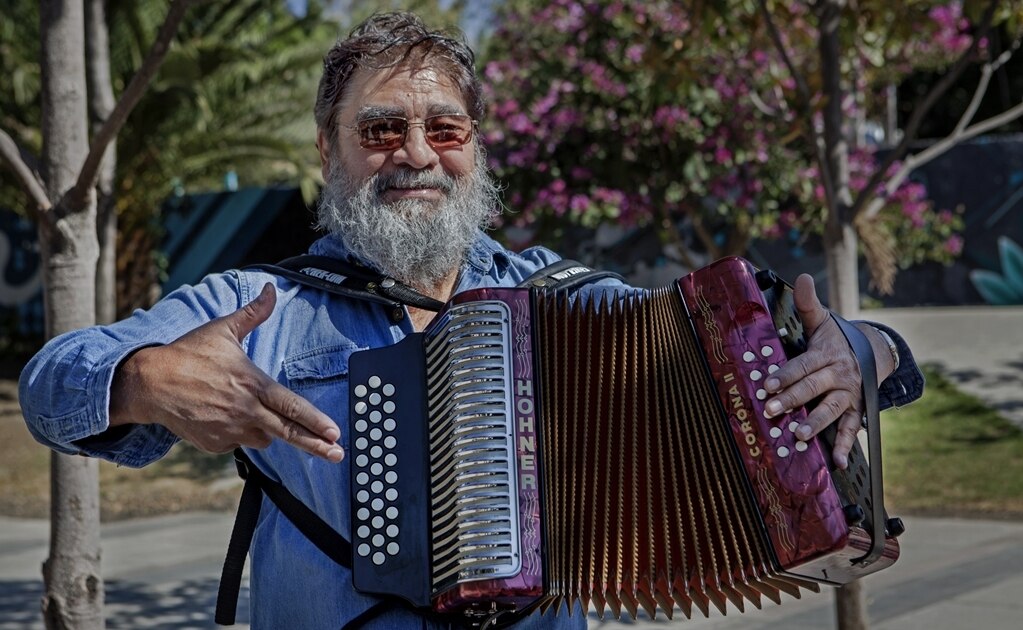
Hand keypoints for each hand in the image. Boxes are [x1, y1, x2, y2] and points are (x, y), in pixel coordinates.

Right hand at [110, 283, 343, 461]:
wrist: (148, 383)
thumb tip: (271, 289)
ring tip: (246, 410)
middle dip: (316, 446)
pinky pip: (237, 443)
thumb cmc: (187, 354)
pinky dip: (238, 433)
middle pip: (288, 432)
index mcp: (252, 384)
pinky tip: (221, 415)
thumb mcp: (222, 329)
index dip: (315, 421)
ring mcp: (229, 430)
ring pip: (263, 438)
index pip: (291, 406)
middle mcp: (245, 411)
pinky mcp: (215, 444)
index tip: (335, 434)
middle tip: (337, 455)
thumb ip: (253, 313)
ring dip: (266, 430)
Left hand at [761, 274, 864, 468]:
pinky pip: (851, 429)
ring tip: (799, 433)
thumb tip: (802, 275)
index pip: (802, 365)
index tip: (766, 384)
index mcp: (826, 354)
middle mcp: (839, 374)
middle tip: (770, 410)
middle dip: (791, 399)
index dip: (784, 374)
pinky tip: (837, 462)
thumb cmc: (836, 337)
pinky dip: (845, 446)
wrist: (873, 350)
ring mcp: (849, 394)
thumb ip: (809, 302)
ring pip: (832, 409)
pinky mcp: (857, 409)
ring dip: (816, 423)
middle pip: (813, 388)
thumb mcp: (822, 319)